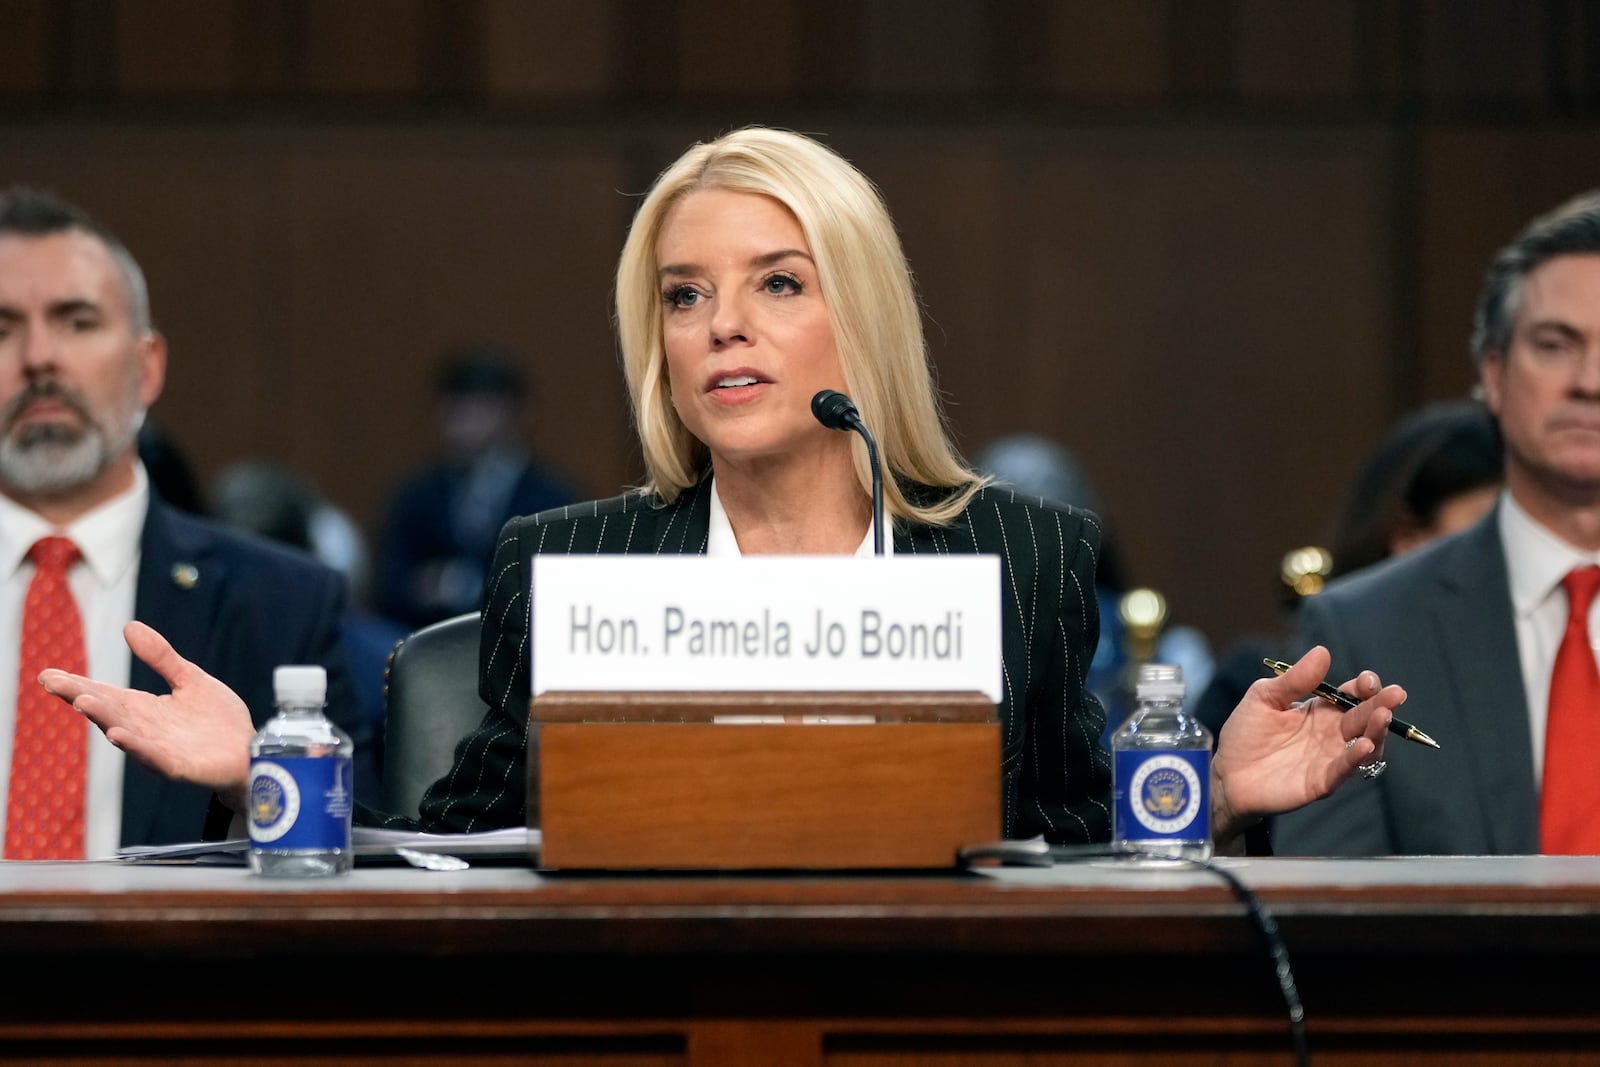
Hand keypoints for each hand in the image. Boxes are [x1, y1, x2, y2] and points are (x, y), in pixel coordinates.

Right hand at [37, 620, 255, 811]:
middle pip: (106, 711)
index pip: (104, 693)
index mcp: (143, 708)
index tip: (48, 674)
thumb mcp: (189, 678)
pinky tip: (118, 735)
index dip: (76, 684)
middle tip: (53, 683)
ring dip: (103, 717)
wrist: (251, 750)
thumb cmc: (217, 720)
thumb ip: (161, 657)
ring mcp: (158, 749)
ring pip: (124, 732)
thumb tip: (130, 626)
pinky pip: (152, 756)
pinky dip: (135, 745)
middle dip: (79, 696)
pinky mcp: (177, 766)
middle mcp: (143, 729)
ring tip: (83, 700)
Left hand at [1209, 643, 1403, 844]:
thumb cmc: (1246, 735)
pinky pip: (1343, 771)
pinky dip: (1354, 759)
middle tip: (1395, 695)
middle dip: (1381, 705)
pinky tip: (1363, 745)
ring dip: (1376, 731)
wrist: (1226, 774)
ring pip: (1363, 745)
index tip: (1367, 680)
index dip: (1363, 687)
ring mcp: (1329, 759)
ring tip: (1383, 716)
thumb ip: (1294, 679)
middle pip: (1364, 718)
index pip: (1351, 696)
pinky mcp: (1321, 782)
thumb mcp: (1264, 697)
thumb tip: (1322, 651)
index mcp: (1320, 710)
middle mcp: (1331, 734)